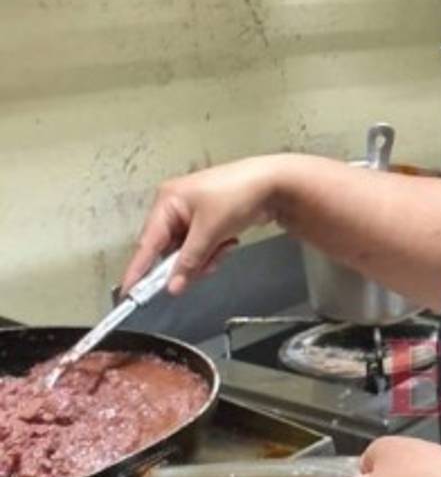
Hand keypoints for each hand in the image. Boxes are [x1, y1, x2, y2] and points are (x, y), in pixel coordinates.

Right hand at [121, 155, 284, 295]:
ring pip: (188, 251)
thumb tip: (173, 284)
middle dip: (187, 262)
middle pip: (168, 250)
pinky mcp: (210, 220)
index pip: (146, 242)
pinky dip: (214, 250)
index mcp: (168, 201)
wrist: (275, 184)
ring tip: (222, 247)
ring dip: (204, 257)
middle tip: (202, 266)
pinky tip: (229, 242)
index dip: (139, 269)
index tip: (129, 292)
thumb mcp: (209, 231)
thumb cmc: (240, 192)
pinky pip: (202, 246)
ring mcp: (194, 213)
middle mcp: (176, 206)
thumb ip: (189, 261)